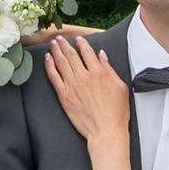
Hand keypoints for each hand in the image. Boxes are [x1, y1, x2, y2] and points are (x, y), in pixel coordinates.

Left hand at [39, 32, 131, 155]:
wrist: (106, 131)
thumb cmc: (116, 113)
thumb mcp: (120, 87)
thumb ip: (109, 69)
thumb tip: (102, 55)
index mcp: (99, 73)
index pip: (88, 52)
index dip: (82, 44)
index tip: (78, 39)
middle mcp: (84, 77)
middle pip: (72, 55)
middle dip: (65, 44)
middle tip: (59, 38)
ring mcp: (73, 86)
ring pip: (61, 63)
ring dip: (56, 51)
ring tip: (53, 44)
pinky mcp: (64, 96)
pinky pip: (54, 77)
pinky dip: (49, 66)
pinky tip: (47, 59)